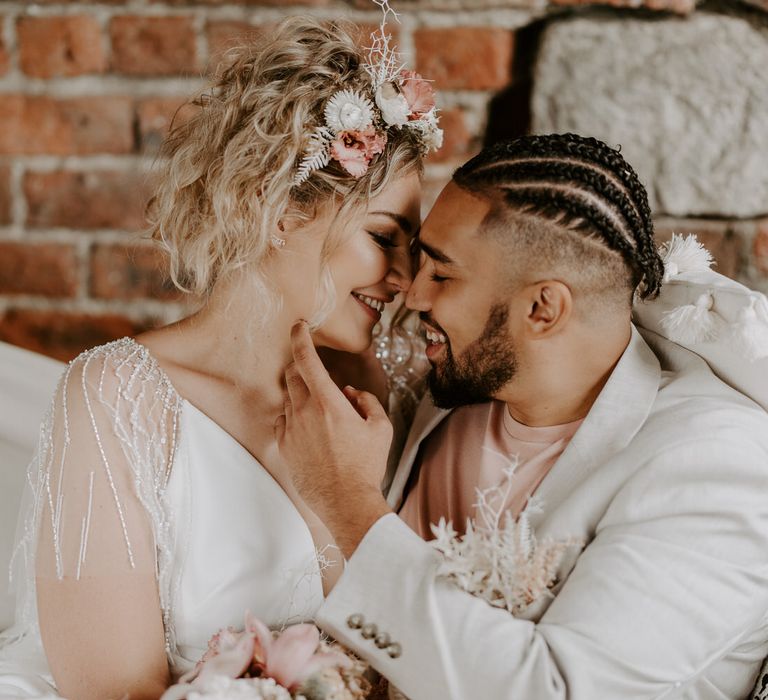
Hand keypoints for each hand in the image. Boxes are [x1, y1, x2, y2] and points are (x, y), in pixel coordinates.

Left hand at [275, 322, 392, 555]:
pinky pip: (282, 419)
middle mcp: (304, 411)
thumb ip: (366, 401)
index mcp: (329, 402)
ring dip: (299, 393)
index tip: (298, 326)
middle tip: (313, 370)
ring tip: (319, 408)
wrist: (346, 501)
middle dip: (300, 365)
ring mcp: (291, 429)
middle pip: (292, 374)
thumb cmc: (366, 465)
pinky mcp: (284, 446)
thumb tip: (352, 393)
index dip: (300, 337)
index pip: (307, 359)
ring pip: (287, 397)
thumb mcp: (380, 428)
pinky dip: (292, 415)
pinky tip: (307, 426)